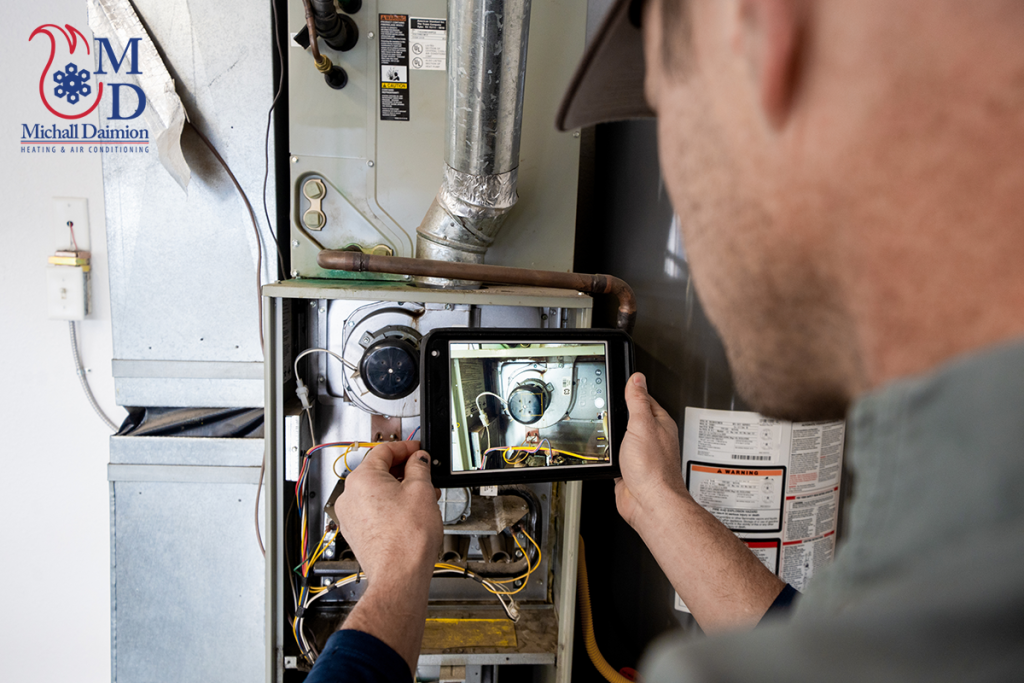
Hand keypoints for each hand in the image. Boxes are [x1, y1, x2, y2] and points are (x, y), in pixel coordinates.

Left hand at [334, 441, 442, 671]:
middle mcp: (349, 496)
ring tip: (423, 498)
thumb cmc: (407, 538)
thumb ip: (419, 467)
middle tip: (425, 474)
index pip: (384, 450)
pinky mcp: (356, 533)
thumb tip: (418, 459)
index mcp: (361, 478)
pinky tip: (410, 514)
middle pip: (378, 472)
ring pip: (377, 493)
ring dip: (399, 490)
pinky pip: (373, 510)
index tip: (418, 449)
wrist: (399, 575)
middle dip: (404, 471)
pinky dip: (390, 507)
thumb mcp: (421, 491)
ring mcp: (350, 516)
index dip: (406, 447)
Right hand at [614, 373, 688, 530]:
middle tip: (607, 406)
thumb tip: (637, 379)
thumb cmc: (653, 469)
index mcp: (659, 423)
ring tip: (603, 427)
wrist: (649, 503)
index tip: (620, 383)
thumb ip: (638, 401)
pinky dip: (607, 453)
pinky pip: (615, 456)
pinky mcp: (629, 469)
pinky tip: (603, 451)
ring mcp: (640, 454)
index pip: (644, 398)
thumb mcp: (641, 426)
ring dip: (611, 435)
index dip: (631, 390)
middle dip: (618, 414)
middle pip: (632, 417)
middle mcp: (652, 438)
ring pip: (622, 437)